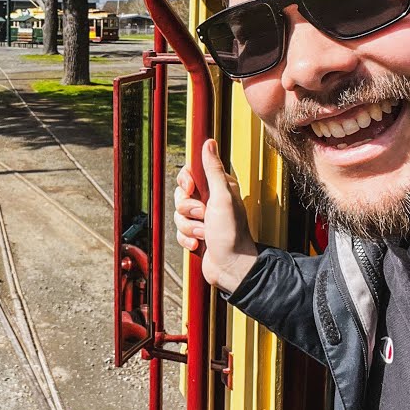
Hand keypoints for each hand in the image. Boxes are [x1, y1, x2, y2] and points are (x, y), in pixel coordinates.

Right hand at [173, 138, 258, 294]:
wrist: (231, 267)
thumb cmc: (231, 233)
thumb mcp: (222, 197)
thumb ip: (213, 170)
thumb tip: (208, 143)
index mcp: (218, 188)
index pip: (190, 174)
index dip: (186, 182)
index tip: (190, 189)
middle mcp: (210, 201)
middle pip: (180, 195)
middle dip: (187, 209)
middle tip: (203, 216)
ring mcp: (202, 219)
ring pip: (178, 215)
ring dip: (189, 227)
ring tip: (204, 234)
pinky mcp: (195, 234)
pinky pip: (179, 232)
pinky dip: (187, 239)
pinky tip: (199, 244)